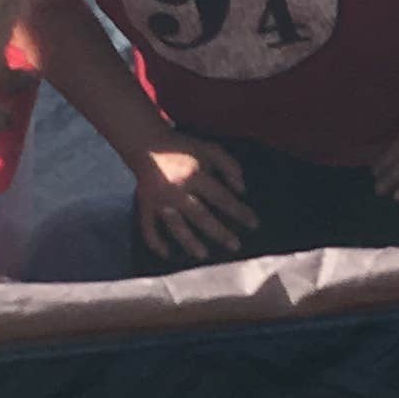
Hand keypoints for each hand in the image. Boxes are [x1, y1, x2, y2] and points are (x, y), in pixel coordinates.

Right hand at [130, 132, 255, 264]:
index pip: (221, 197)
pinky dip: (155, 241)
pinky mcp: (145, 204)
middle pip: (201, 216)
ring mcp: (159, 199)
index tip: (253, 224)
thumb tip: (242, 191)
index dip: (239, 211)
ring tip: (203, 255)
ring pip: (175, 225)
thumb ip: (230, 166)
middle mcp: (176, 189)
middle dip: (219, 232)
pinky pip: (147, 226)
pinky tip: (166, 253)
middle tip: (235, 246)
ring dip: (189, 241)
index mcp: (194, 174)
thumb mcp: (209, 149)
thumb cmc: (183, 147)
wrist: (146, 142)